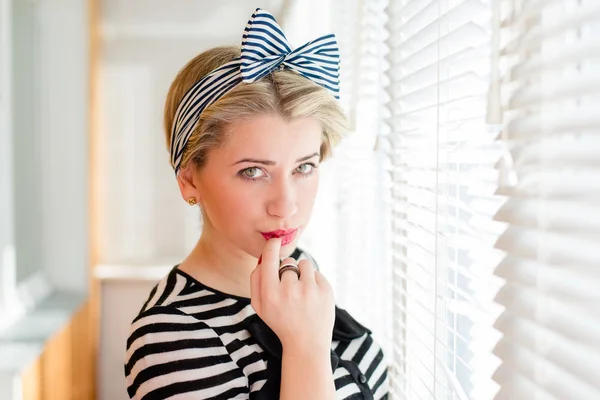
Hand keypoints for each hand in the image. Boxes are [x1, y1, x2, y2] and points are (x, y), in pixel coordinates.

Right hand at [250, 238, 334, 355]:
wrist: (306, 343)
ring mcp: (309, 290)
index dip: (272, 246)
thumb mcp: (260, 307)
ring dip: (302, 273)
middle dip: (288, 271)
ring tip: (302, 292)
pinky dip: (313, 281)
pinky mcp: (325, 291)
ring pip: (303, 263)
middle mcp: (289, 291)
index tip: (275, 241)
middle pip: (287, 263)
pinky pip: (316, 272)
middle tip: (290, 289)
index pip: (268, 259)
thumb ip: (256, 281)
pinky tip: (312, 298)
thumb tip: (262, 257)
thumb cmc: (281, 322)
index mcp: (270, 295)